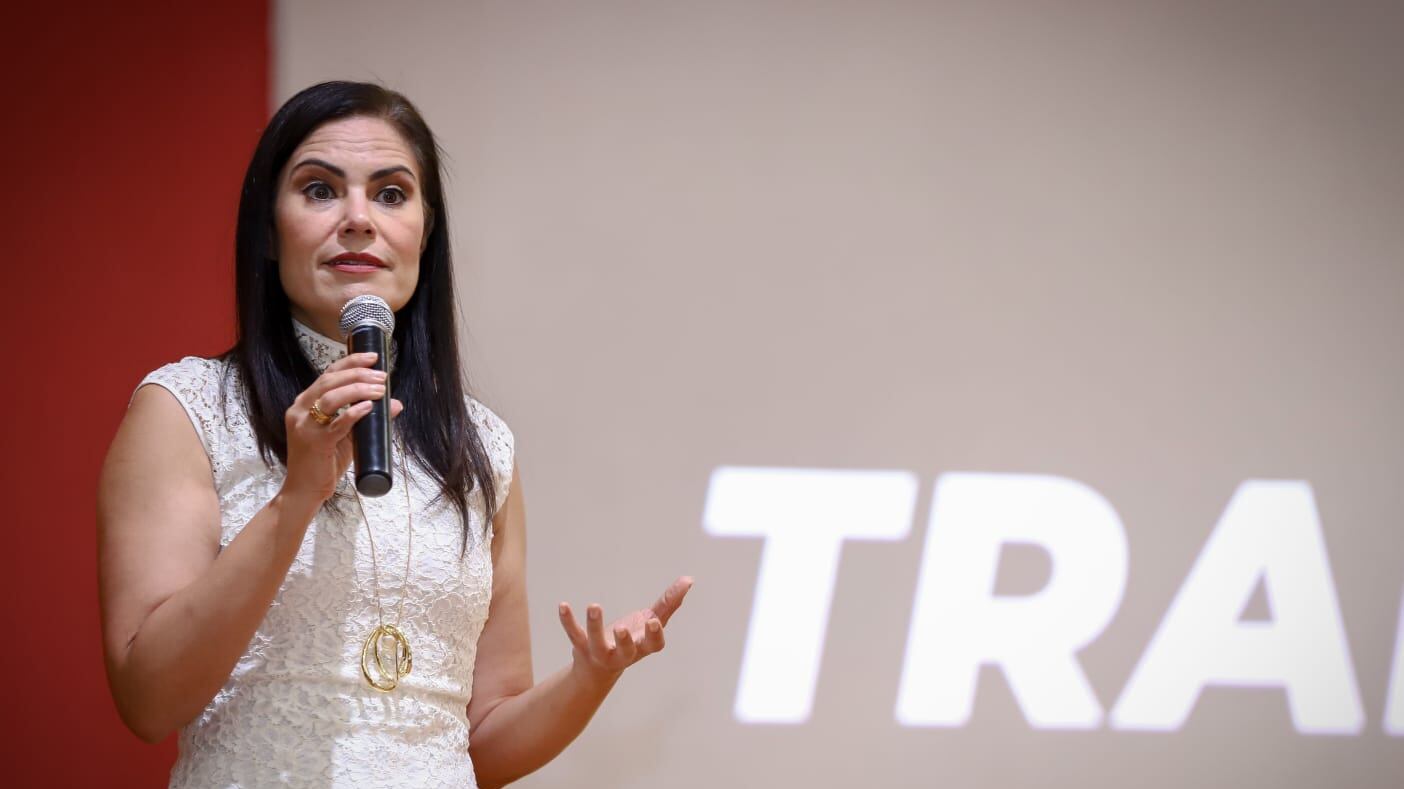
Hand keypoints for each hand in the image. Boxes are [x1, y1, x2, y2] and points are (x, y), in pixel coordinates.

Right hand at [281, 352, 403, 503]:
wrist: (304, 491)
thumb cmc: (324, 462)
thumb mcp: (347, 436)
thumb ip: (366, 418)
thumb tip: (395, 403)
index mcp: (305, 403)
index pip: (328, 374)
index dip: (351, 362)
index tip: (373, 357)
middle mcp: (300, 410)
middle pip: (329, 381)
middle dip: (359, 374)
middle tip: (382, 376)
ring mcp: (304, 425)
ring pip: (330, 397)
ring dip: (358, 390)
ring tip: (380, 390)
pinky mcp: (313, 442)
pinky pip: (335, 424)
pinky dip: (353, 413)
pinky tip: (368, 407)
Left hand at [558, 576, 693, 683]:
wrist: (598, 668)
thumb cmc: (632, 640)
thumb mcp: (650, 622)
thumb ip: (669, 603)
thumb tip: (689, 579)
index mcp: (643, 647)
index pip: (653, 645)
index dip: (654, 636)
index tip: (654, 622)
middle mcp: (623, 654)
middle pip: (625, 651)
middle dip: (624, 641)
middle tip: (621, 629)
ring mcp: (601, 652)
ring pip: (597, 642)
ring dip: (595, 625)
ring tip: (594, 606)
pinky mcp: (581, 647)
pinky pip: (574, 634)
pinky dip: (568, 621)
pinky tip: (563, 605)